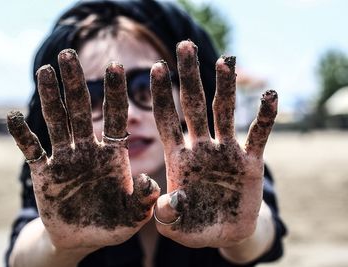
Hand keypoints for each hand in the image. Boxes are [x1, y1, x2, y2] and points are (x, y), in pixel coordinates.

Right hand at [7, 49, 159, 249]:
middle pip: (81, 111)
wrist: (81, 239)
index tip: (117, 66)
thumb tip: (149, 183)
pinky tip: (14, 116)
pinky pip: (32, 150)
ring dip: (50, 98)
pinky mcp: (44, 173)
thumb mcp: (133, 216)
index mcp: (112, 155)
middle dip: (76, 84)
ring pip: (57, 122)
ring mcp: (65, 159)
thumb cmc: (112, 225)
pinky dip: (22, 135)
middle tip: (69, 54)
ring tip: (45, 71)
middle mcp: (88, 150)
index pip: (115, 118)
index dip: (115, 93)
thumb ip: (143, 201)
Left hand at [151, 40, 276, 247]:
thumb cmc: (194, 227)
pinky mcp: (250, 163)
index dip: (160, 95)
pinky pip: (258, 135)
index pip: (166, 120)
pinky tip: (270, 96)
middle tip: (185, 46)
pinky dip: (264, 117)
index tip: (155, 68)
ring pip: (224, 113)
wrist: (224, 234)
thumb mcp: (176, 225)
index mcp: (178, 158)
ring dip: (225, 87)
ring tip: (223, 61)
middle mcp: (201, 148)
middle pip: (193, 106)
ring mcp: (226, 153)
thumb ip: (167, 214)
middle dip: (188, 77)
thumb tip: (167, 202)